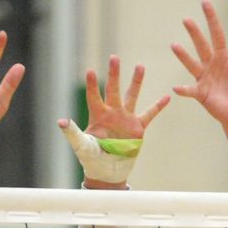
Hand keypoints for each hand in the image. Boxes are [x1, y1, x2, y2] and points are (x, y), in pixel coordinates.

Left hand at [57, 56, 168, 187]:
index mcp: (97, 116)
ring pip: (132, 96)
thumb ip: (73, 133)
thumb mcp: (81, 145)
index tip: (89, 70)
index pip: (93, 97)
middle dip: (113, 74)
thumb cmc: (91, 157)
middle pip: (113, 90)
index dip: (91, 85)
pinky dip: (158, 106)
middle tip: (114, 57)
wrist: (108, 170)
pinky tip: (167, 96)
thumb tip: (60, 122)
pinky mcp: (137, 127)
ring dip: (136, 82)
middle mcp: (112, 112)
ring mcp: (125, 118)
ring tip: (140, 66)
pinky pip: (149, 114)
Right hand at [171, 0, 227, 130]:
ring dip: (183, 56)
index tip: (204, 2)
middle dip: (194, 33)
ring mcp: (204, 79)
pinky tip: (176, 88)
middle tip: (186, 19)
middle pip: (201, 45)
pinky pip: (190, 91)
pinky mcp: (201, 94)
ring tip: (174, 45)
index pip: (216, 33)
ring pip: (192, 64)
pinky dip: (183, 90)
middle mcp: (211, 64)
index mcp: (223, 56)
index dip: (211, 18)